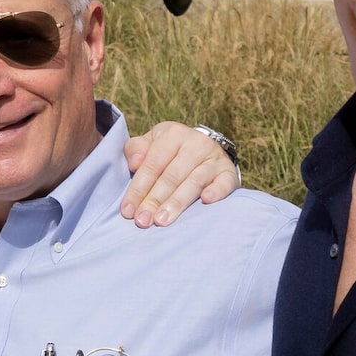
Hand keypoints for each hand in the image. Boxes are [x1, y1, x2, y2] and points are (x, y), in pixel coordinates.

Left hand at [121, 122, 241, 225]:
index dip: (138, 188)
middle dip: (154, 200)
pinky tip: (206, 201)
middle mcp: (196, 143)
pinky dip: (216, 191)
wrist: (203, 151)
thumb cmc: (169, 153)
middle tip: (143, 221)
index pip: (152, 164)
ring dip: (177, 202)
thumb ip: (136, 150)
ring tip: (162, 221)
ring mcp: (214, 157)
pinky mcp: (228, 172)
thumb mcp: (151, 145)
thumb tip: (135, 163)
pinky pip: (224, 182)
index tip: (127, 211)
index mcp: (173, 134)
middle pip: (171, 176)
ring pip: (194, 181)